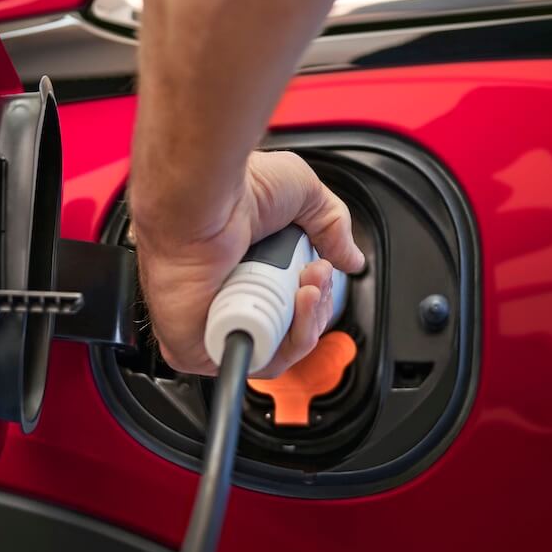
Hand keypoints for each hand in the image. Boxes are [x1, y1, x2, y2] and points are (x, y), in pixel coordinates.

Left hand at [133, 151, 366, 377]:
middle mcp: (227, 297)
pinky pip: (255, 361)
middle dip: (317, 307)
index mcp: (244, 267)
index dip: (315, 295)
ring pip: (278, 351)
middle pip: (289, 331)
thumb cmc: (236, 189)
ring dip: (308, 323)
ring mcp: (213, 324)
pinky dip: (284, 344)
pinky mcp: (199, 348)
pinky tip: (292, 308)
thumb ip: (332, 226)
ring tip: (307, 287)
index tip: (324, 268)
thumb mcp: (303, 192)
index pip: (288, 304)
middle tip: (317, 274)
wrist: (205, 199)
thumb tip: (351, 260)